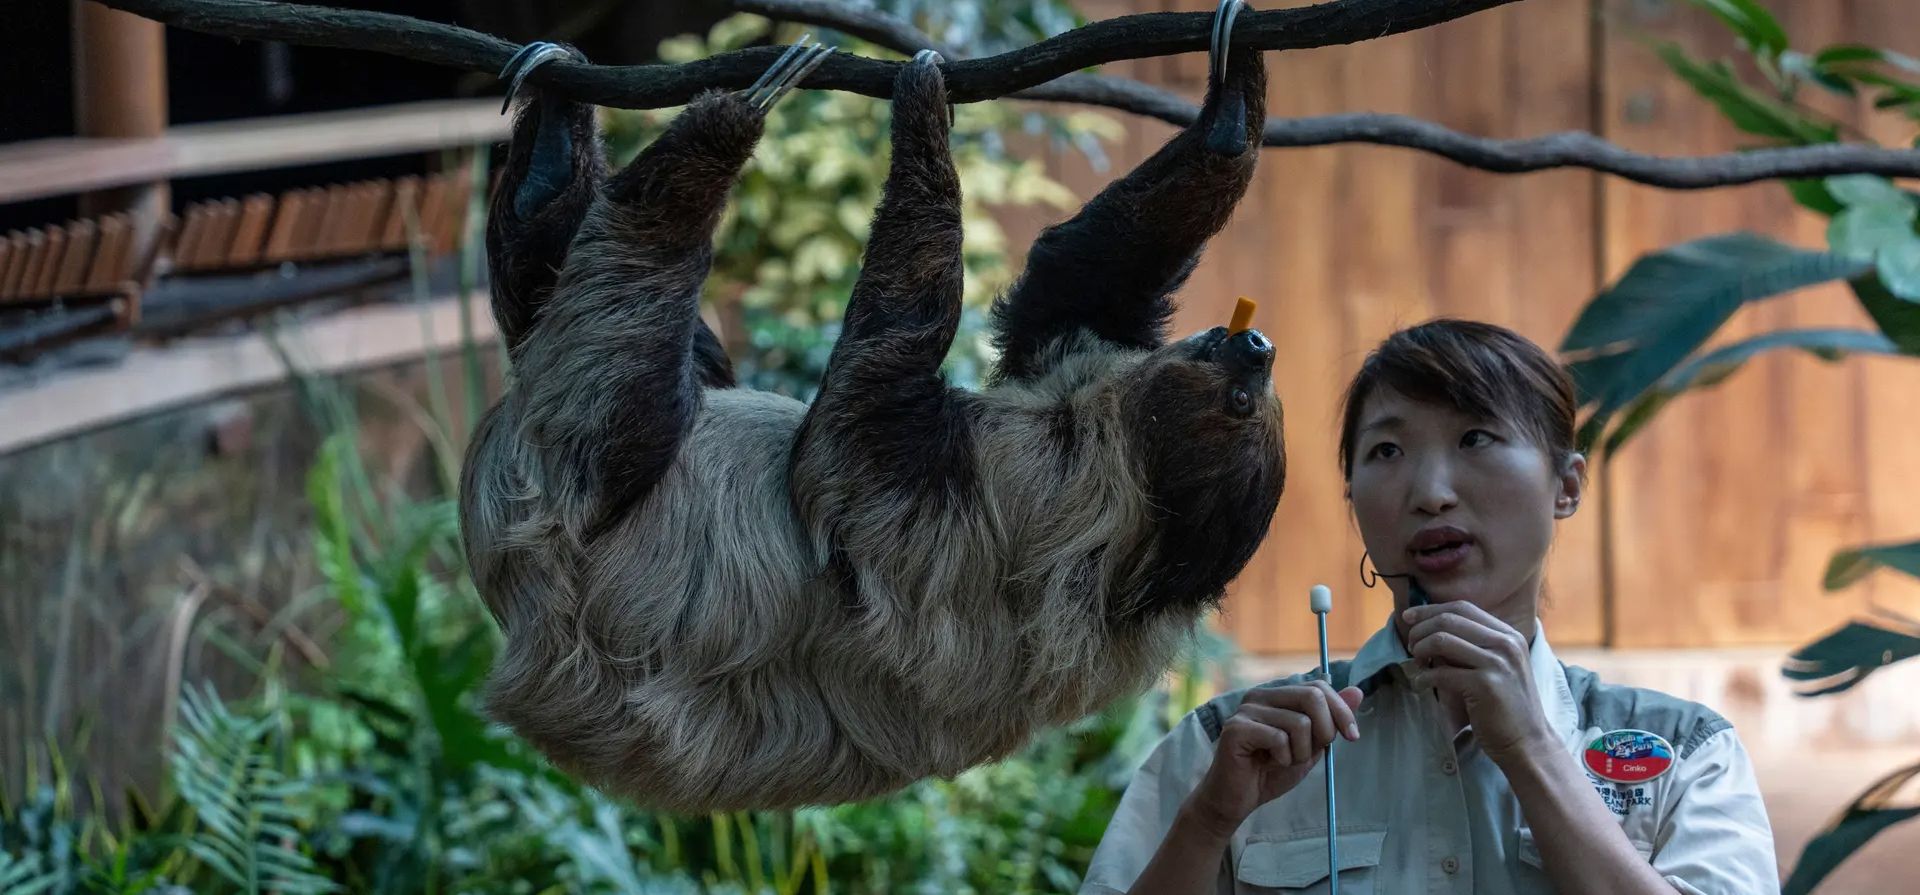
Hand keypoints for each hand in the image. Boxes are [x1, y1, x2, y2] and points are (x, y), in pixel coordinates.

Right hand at [1186, 681, 1361, 837]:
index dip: (1341, 711)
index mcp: (1277, 695)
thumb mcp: (1311, 747)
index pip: (1318, 687)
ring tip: (1283, 761)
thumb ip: (1330, 720)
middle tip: (1310, 755)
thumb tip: (1357, 691)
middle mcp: (1260, 695)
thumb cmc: (1271, 772)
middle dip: (1324, 731)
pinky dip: (1283, 759)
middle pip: (1312, 697)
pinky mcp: (1236, 729)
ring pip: (1299, 722)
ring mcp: (1246, 710)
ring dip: (1301, 752)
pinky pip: (1279, 739)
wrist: (1237, 800)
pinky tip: (1268, 764)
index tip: (1352, 737)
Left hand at [1402, 602, 1557, 765]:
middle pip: (1449, 619)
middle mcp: (1506, 643)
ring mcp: (1498, 663)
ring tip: (1416, 664)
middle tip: (1410, 646)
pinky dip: (1423, 678)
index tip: (1409, 618)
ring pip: (1442, 640)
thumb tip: (1431, 631)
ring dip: (1420, 650)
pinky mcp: (1486, 685)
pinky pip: (1441, 672)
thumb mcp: (1496, 666)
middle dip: (1420, 630)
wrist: (1528, 742)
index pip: (1462, 607)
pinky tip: (1421, 685)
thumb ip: (1472, 646)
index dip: (1430, 610)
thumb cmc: (1505, 706)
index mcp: (1509, 635)